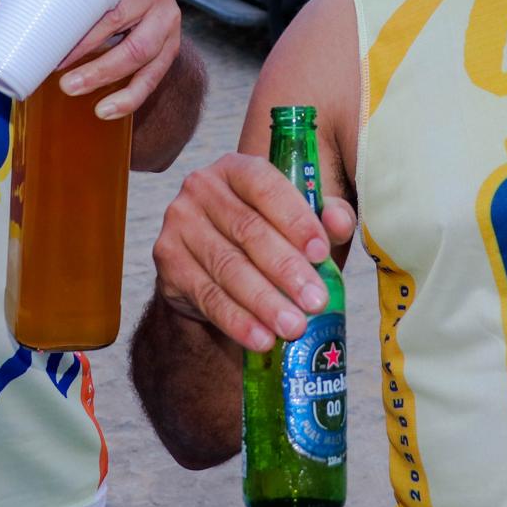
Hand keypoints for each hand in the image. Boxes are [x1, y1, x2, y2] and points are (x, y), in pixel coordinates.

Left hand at [57, 0, 180, 118]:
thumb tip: (5, 7)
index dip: (82, 12)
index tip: (55, 37)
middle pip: (122, 21)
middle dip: (88, 51)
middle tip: (59, 73)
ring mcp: (169, 18)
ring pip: (140, 51)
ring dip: (104, 74)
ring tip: (74, 90)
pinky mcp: (172, 45)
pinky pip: (154, 76)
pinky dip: (130, 97)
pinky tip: (107, 110)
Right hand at [152, 152, 356, 350]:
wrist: (217, 270)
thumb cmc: (269, 237)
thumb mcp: (301, 224)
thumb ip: (327, 218)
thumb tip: (339, 221)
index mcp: (237, 168)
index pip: (266, 186)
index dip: (295, 220)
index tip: (322, 254)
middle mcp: (201, 187)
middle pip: (248, 230)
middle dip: (286, 269)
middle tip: (316, 301)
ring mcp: (179, 223)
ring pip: (228, 267)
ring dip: (264, 301)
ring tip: (294, 327)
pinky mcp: (167, 260)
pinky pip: (207, 295)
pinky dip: (237, 321)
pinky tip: (262, 338)